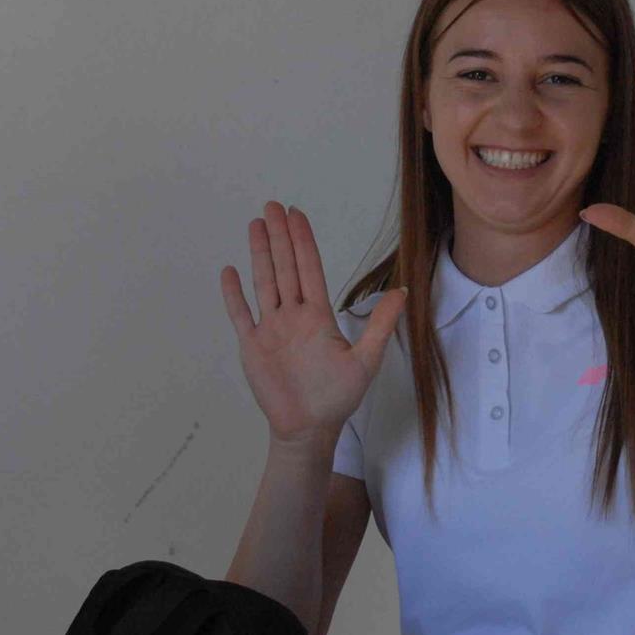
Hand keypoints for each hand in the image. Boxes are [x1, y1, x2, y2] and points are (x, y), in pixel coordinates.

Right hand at [220, 202, 406, 445]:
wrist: (309, 429)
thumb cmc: (338, 397)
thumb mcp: (367, 359)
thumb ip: (381, 323)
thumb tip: (404, 289)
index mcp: (318, 315)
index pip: (310, 269)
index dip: (303, 241)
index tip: (296, 214)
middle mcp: (294, 316)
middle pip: (285, 268)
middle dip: (280, 237)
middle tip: (272, 206)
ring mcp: (272, 329)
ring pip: (264, 283)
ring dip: (259, 254)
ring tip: (255, 225)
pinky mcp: (253, 346)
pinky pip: (241, 315)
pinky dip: (234, 295)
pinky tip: (230, 272)